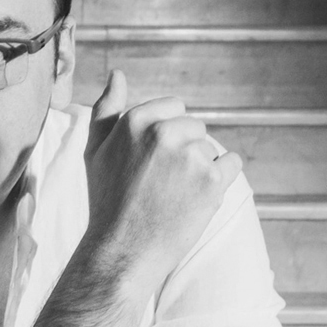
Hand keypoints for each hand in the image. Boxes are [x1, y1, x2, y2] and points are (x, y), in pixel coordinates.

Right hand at [82, 70, 242, 298]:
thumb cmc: (107, 201)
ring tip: (175, 194)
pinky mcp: (212, 180)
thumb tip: (117, 75)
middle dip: (184, 150)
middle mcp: (163, 132)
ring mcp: (190, 156)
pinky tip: (196, 198)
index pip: (173, 107)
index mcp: (135, 120)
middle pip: (195, 126)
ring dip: (200, 167)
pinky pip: (231, 164)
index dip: (166, 136)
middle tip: (162, 183)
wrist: (123, 251)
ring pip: (211, 147)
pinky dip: (221, 179)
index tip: (153, 163)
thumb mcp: (95, 150)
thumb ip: (107, 109)